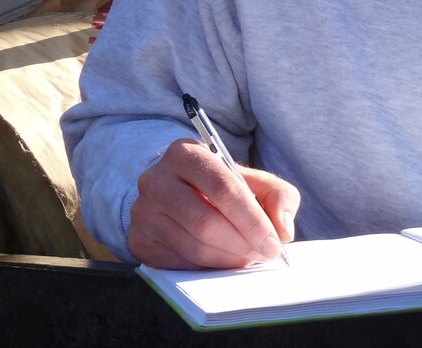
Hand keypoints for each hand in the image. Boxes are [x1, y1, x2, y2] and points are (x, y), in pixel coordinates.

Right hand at [127, 138, 299, 268]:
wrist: (176, 193)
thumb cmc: (220, 186)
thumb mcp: (253, 181)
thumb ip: (279, 196)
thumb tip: (283, 229)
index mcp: (185, 153)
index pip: (222, 187)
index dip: (252, 219)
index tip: (273, 243)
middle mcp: (156, 179)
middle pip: (205, 221)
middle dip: (241, 243)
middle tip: (263, 254)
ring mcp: (143, 211)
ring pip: (193, 246)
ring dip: (227, 259)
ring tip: (246, 257)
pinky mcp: (138, 239)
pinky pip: (179, 264)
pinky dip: (208, 268)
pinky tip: (222, 260)